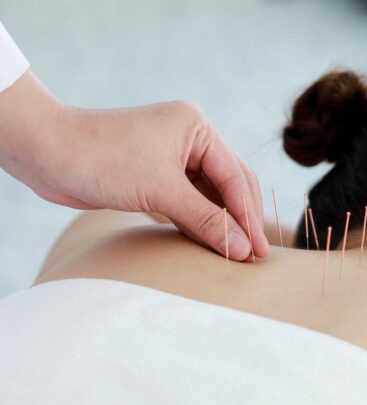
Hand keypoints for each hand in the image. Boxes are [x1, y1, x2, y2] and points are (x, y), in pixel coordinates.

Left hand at [0, 71, 268, 260]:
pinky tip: (212, 242)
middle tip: (256, 255)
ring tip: (238, 253)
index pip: (235, 176)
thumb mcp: (161, 191)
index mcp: (198, 128)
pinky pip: (191, 202)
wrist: (48, 155)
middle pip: (230, 184)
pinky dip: (200, 222)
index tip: (259, 249)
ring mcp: (175, 157)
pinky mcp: (159, 176)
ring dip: (223, 223)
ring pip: (211, 195)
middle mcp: (191, 139)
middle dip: (242, 219)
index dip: (248, 215)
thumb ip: (206, 220)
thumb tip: (243, 248)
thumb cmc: (103, 159)